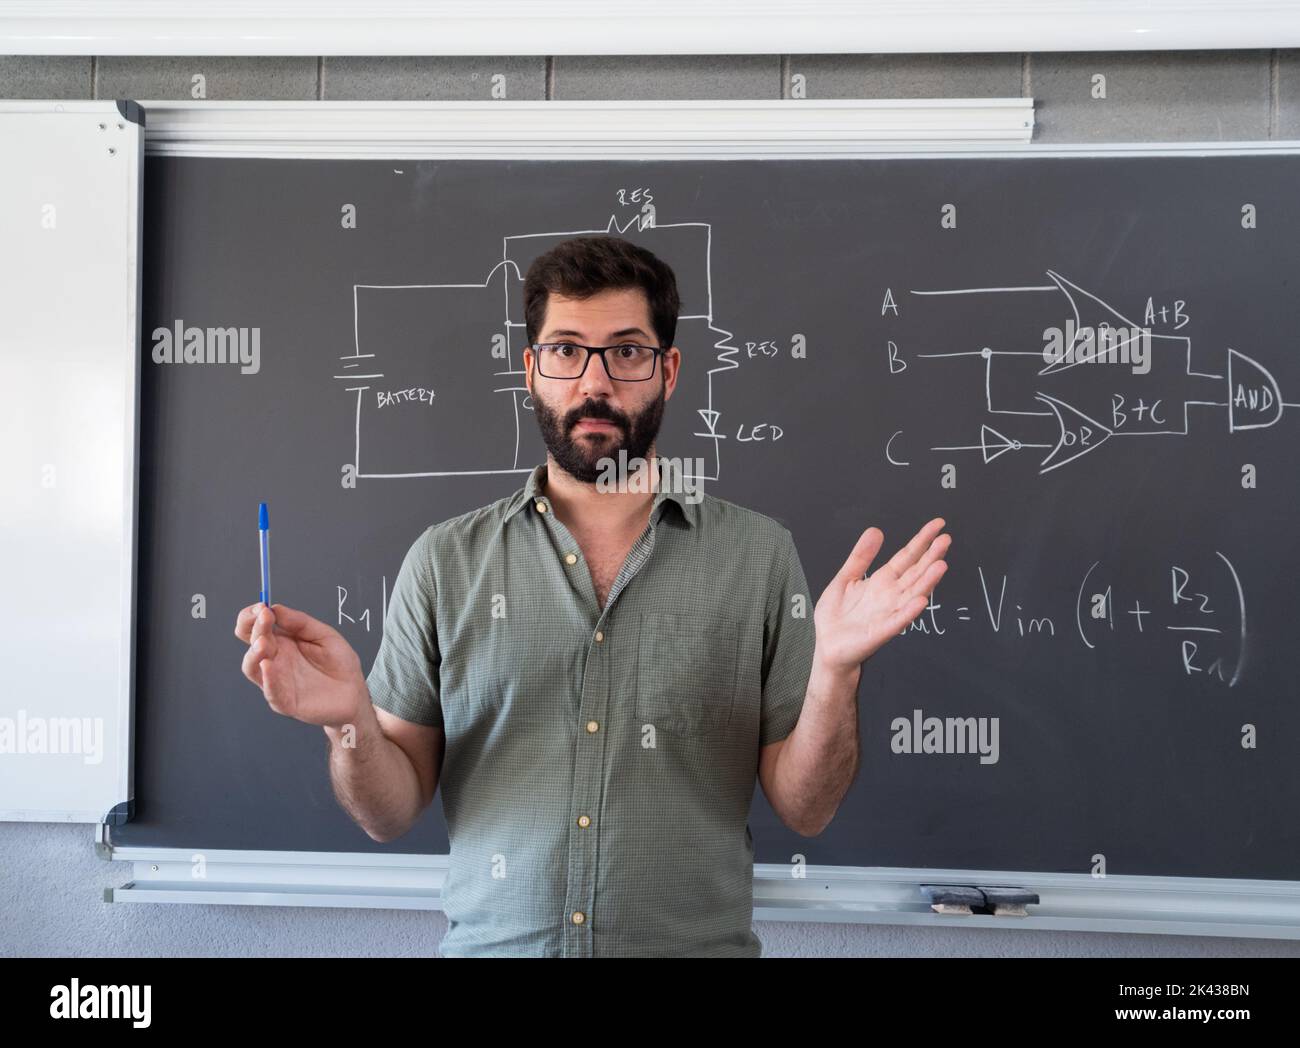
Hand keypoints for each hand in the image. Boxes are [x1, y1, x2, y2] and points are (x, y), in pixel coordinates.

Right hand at [234, 603, 365, 727]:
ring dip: (254, 653)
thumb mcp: (325, 635)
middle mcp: (275, 659)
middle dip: (254, 627)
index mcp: (282, 642)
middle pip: (251, 642)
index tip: (262, 606)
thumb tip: (276, 608)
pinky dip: (268, 679)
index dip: (252, 615)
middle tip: (264, 617)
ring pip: (251, 667)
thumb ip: (301, 622)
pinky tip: (268, 666)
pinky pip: (271, 691)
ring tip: (263, 642)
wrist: (354, 693)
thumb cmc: (340, 665)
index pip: (255, 626)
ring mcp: (277, 681)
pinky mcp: (285, 701)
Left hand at [813, 517, 950, 672]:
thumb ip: (861, 556)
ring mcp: (889, 613)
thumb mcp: (845, 578)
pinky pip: (897, 620)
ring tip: (941, 565)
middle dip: (931, 557)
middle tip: (946, 539)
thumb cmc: (836, 616)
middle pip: (915, 572)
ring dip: (927, 581)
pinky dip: (908, 611)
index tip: (937, 525)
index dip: (921, 541)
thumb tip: (876, 530)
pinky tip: (919, 601)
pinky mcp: (881, 632)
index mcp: (882, 581)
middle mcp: (891, 595)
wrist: (827, 646)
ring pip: (913, 594)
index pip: (907, 557)